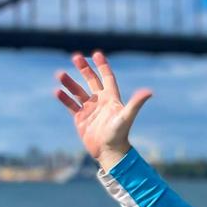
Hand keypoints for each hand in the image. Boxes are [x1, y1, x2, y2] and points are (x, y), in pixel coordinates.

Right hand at [54, 50, 151, 170]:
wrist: (110, 152)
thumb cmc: (120, 134)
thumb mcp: (126, 116)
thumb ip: (136, 103)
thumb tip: (149, 91)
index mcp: (111, 98)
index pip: (107, 78)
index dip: (103, 66)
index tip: (96, 54)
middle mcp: (100, 101)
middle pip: (92, 81)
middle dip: (84, 69)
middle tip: (75, 56)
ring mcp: (90, 109)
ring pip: (78, 92)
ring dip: (70, 82)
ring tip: (59, 74)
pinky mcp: (81, 119)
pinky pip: (71, 105)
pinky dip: (64, 98)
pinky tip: (57, 91)